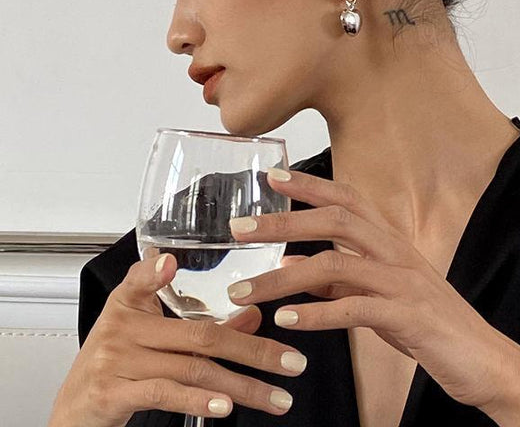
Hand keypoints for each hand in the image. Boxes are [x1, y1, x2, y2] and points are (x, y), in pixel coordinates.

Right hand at [49, 252, 309, 426]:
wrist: (73, 412)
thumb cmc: (115, 364)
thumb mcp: (151, 334)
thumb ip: (198, 322)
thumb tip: (254, 314)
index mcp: (129, 303)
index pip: (141, 279)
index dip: (153, 270)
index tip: (170, 262)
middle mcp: (121, 328)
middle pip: (200, 334)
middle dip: (254, 350)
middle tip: (293, 362)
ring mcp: (116, 362)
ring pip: (192, 368)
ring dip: (242, 386)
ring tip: (277, 397)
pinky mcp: (113, 394)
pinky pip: (165, 393)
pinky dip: (197, 402)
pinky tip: (225, 408)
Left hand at [227, 168, 519, 413]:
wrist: (484, 359)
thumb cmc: (430, 324)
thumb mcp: (381, 294)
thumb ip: (342, 279)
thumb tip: (296, 264)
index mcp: (390, 241)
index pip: (346, 199)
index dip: (309, 185)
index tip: (272, 177)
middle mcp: (396, 251)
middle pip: (335, 221)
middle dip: (284, 221)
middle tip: (239, 230)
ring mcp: (403, 281)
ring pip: (336, 264)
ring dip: (284, 277)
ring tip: (245, 293)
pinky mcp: (408, 315)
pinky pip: (355, 309)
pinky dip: (317, 314)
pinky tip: (288, 321)